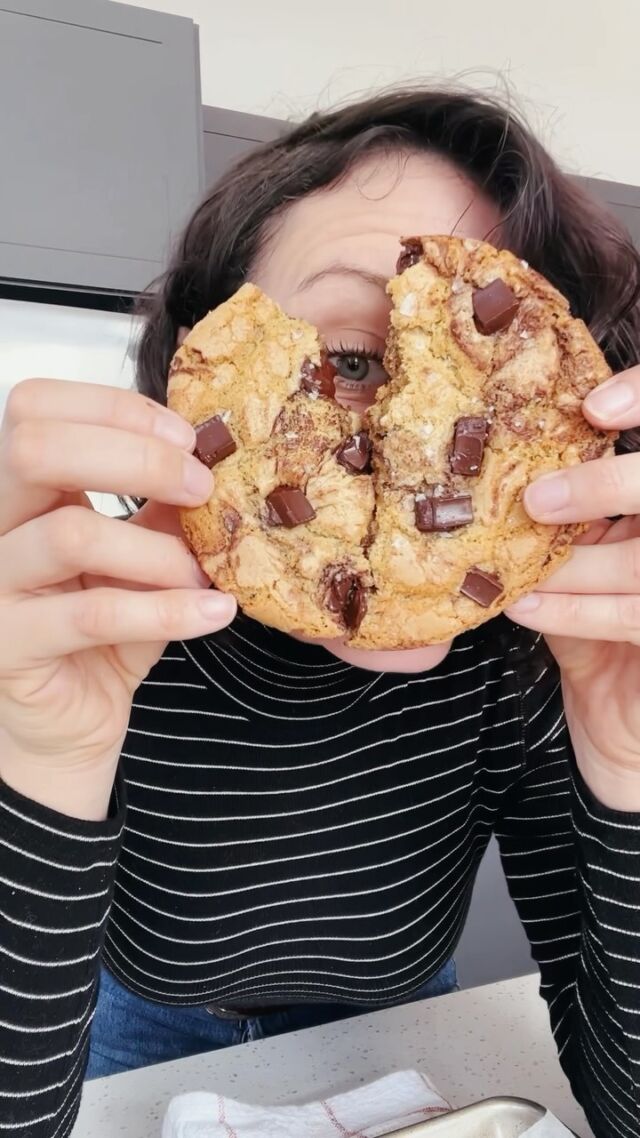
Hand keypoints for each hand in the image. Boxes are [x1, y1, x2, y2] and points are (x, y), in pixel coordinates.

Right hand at [0, 379, 235, 819]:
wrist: (68, 724)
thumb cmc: (100, 634)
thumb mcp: (142, 558)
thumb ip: (164, 509)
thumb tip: (218, 462)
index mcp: (23, 490)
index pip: (37, 406)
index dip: (115, 408)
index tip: (188, 439)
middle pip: (38, 449)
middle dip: (136, 458)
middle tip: (201, 487)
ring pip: (71, 533)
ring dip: (158, 551)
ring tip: (205, 573)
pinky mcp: (6, 643)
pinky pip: (93, 614)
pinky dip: (167, 611)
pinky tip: (214, 613)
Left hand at [504, 364, 639, 810]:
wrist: (629, 738)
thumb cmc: (603, 643)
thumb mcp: (582, 571)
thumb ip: (565, 523)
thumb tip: (495, 472)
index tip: (594, 408)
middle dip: (610, 485)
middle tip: (538, 499)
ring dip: (578, 563)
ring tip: (516, 571)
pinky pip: (635, 615)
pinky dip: (576, 609)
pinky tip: (527, 607)